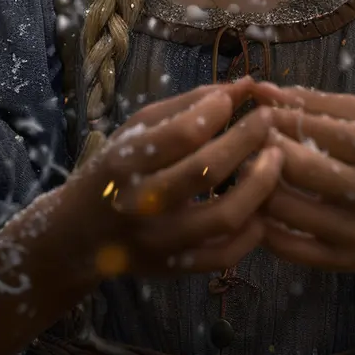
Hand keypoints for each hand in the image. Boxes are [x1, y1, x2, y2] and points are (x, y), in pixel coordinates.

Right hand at [64, 78, 281, 283]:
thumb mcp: (139, 130)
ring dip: (260, 184)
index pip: (182, 134)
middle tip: (268, 119)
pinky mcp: (176, 268)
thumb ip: (189, 106)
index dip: (217, 111)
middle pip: (208, 171)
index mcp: (127, 162)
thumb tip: (242, 86)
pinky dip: (252, 230)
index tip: (234, 97)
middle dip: (248, 139)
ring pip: (225, 216)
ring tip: (276, 158)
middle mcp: (142, 204)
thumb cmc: (115, 169)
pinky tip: (261, 205)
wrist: (79, 235)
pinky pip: (226, 254)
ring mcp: (161, 241)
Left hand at [248, 84, 354, 272]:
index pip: (311, 127)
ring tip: (246, 173)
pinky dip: (263, 226)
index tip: (255, 115)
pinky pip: (287, 246)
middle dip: (262, 150)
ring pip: (285, 210)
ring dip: (255, 187)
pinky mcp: (341, 262)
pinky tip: (259, 208)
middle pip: (298, 167)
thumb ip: (313, 102)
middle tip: (246, 144)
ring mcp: (354, 231)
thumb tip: (261, 89)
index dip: (272, 118)